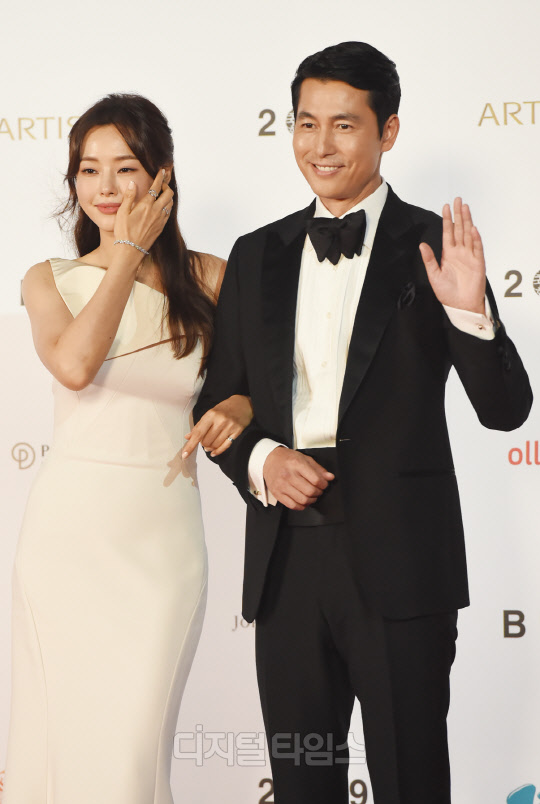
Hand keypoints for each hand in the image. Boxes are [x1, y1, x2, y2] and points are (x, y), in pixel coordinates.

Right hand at [114, 169, 173, 253]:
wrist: (131, 250)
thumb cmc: (124, 232)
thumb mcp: (122, 213)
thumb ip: (129, 197)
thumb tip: (132, 183)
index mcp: (146, 206)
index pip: (156, 187)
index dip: (160, 177)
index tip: (163, 171)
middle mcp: (156, 212)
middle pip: (168, 194)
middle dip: (166, 186)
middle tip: (160, 184)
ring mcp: (160, 220)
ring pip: (170, 203)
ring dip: (168, 196)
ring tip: (161, 194)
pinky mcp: (161, 227)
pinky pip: (168, 213)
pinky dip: (167, 206)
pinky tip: (162, 206)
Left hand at [182, 395, 252, 457]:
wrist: (243, 404)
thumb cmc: (224, 409)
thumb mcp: (210, 413)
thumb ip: (199, 426)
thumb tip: (188, 437)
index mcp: (211, 415)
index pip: (198, 433)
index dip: (190, 445)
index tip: (184, 455)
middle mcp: (220, 421)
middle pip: (206, 441)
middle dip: (203, 444)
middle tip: (204, 441)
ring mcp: (229, 427)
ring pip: (215, 445)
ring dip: (210, 448)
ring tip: (210, 445)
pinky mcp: (237, 432)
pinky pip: (225, 446)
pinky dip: (218, 451)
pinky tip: (214, 452)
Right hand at [263, 447, 334, 509]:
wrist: (269, 460)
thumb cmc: (287, 459)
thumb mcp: (304, 458)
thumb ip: (318, 469)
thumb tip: (330, 477)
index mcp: (296, 464)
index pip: (316, 479)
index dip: (323, 484)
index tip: (324, 484)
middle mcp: (288, 475)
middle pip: (310, 491)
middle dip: (318, 492)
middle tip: (318, 490)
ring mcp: (282, 485)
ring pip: (303, 500)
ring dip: (311, 500)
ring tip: (311, 495)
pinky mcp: (277, 493)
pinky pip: (292, 505)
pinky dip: (301, 506)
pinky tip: (303, 501)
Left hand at [419, 198, 485, 313]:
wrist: (460, 305)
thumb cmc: (447, 293)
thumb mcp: (434, 275)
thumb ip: (429, 259)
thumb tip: (422, 245)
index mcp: (448, 254)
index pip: (448, 232)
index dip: (447, 220)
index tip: (446, 207)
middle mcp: (459, 252)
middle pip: (459, 229)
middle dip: (459, 215)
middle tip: (458, 200)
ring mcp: (470, 256)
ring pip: (469, 234)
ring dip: (467, 221)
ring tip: (466, 208)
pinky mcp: (478, 263)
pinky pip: (477, 248)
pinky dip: (476, 239)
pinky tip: (473, 229)